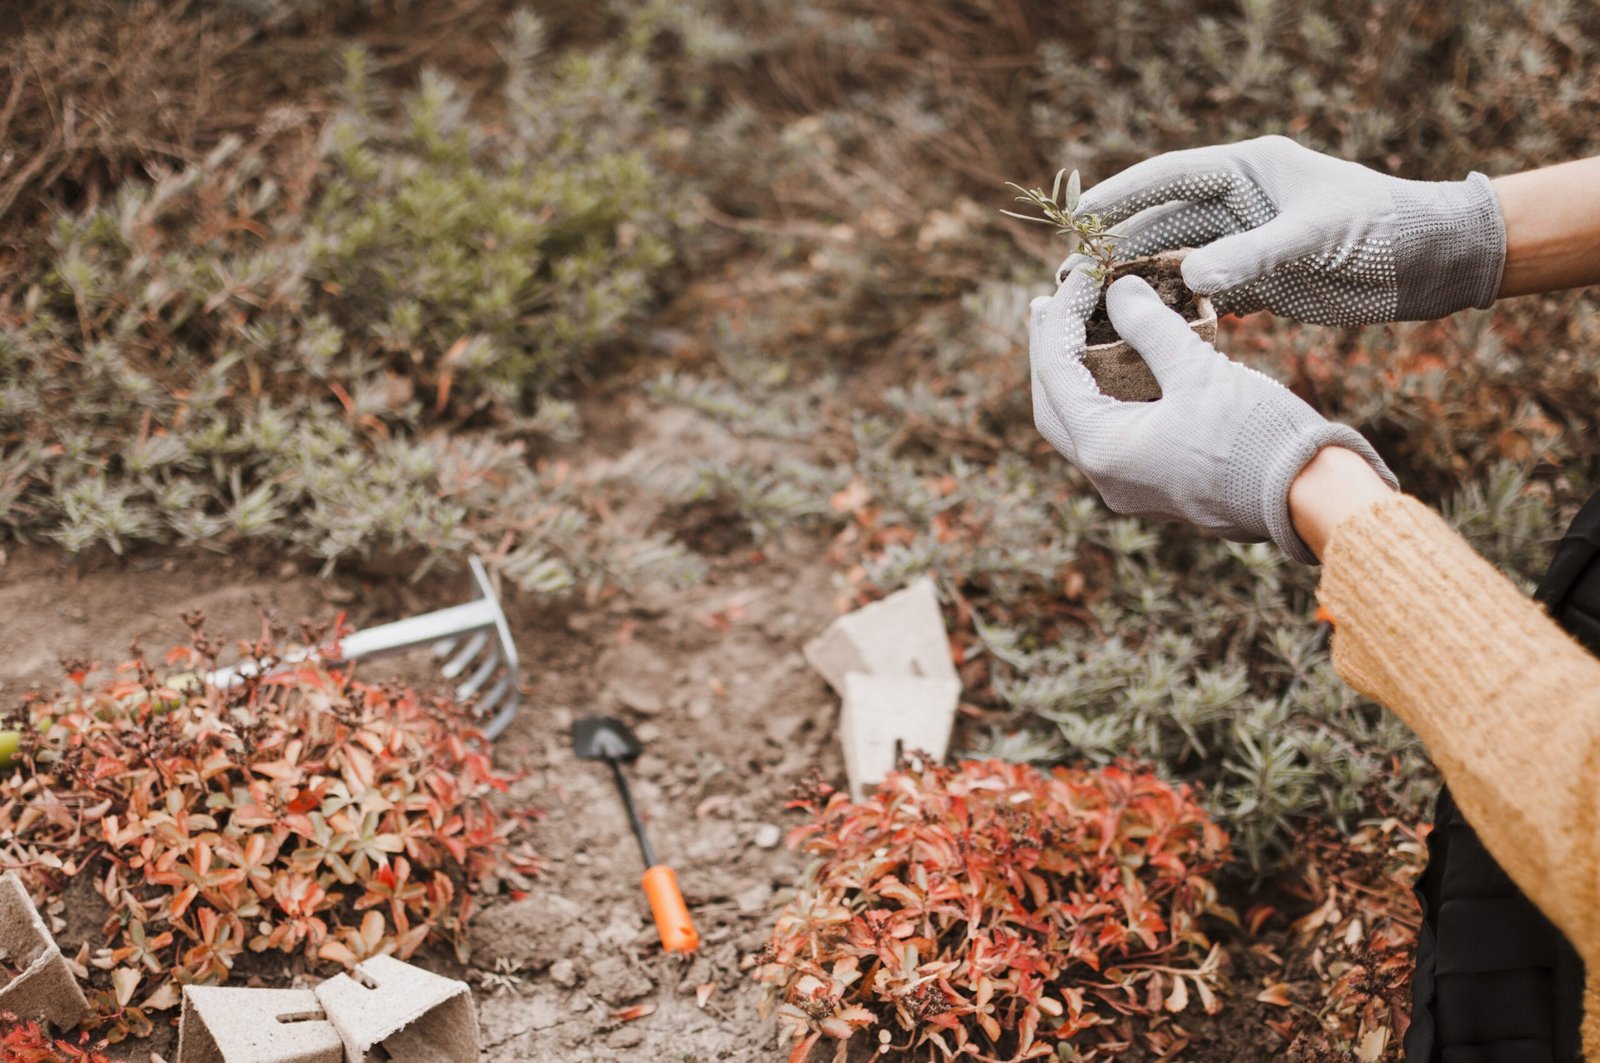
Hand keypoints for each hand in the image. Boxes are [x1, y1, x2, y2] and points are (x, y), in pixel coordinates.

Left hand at [1028, 269, 1397, 562]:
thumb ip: (1151, 327)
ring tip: (1081, 327)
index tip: (1083, 274)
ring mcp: (1128, 485)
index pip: (1055, 370)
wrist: (1308, 499)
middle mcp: (1105, 475)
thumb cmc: (1255, 436)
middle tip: (1054, 303)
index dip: (1061, 315)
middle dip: (1050, 350)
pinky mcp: (1155, 484)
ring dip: (1077, 374)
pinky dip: (1108, 395)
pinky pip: (1114, 433)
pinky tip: (1120, 364)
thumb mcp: (1199, 371)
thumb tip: (1119, 289)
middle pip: (1053, 403)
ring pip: (1082, 422)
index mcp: (1104, 448)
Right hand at [1069, 135, 1505, 325]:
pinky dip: (1170, 312)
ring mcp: (1242, 245)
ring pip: (1174, 264)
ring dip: (1135, 286)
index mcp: (1248, 170)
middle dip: (1116, 250)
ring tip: (1091, 309)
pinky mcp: (1253, 284)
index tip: (1080, 217)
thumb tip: (1190, 276)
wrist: (1429, 264)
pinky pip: (1199, 297)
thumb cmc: (1382, 229)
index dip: (1122, 196)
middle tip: (1071, 277)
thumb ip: (1253, 254)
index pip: (1170, 177)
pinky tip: (1139, 333)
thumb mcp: (1317, 235)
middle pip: (1161, 225)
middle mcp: (1237, 205)